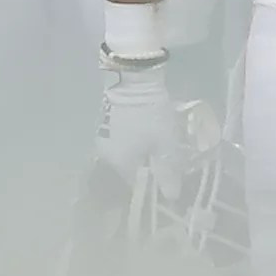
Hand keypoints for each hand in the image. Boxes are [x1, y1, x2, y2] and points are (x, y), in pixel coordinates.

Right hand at [95, 55, 179, 178]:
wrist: (132, 79)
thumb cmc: (150, 115)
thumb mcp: (166, 144)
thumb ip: (168, 172)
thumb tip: (171, 197)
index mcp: (121, 163)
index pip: (139, 186)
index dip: (156, 186)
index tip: (172, 180)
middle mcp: (107, 155)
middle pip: (132, 170)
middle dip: (149, 169)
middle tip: (168, 160)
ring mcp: (103, 138)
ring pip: (126, 155)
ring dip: (141, 154)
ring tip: (159, 144)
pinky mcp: (105, 123)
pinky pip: (122, 141)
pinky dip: (134, 141)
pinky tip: (147, 131)